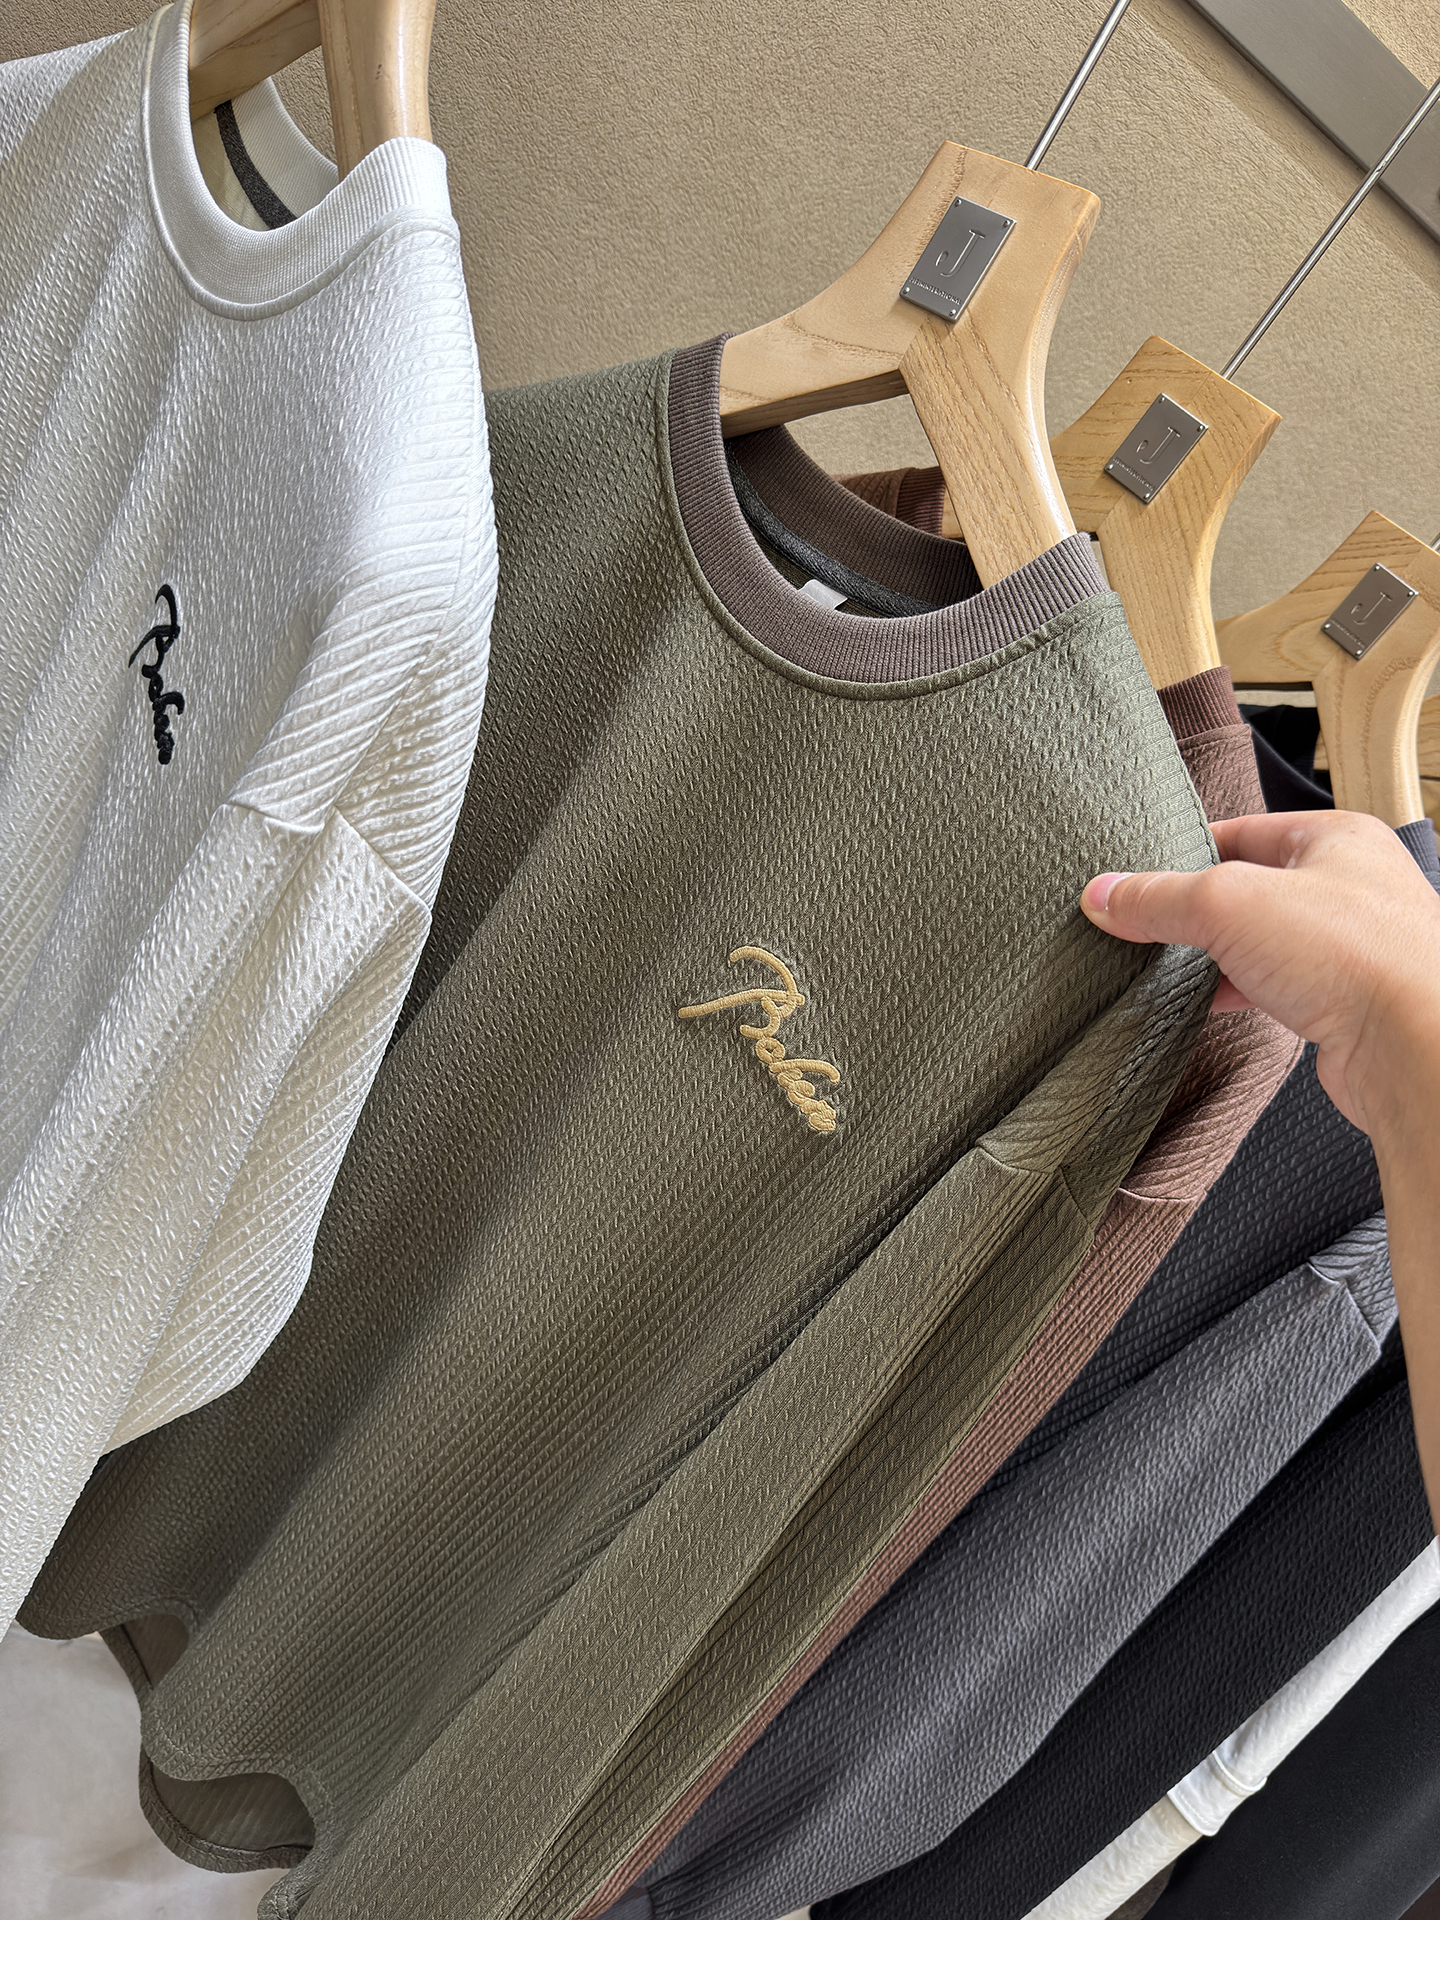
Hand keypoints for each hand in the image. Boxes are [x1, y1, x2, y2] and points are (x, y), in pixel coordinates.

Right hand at [1081, 810, 1439, 1145]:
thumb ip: (1161, 897)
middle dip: (1197, 910)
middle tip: (1147, 923)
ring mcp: (1349, 949)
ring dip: (1217, 956)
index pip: (1241, 829)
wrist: (1416, 1048)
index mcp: (1337, 838)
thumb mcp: (1231, 903)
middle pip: (1248, 888)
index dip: (1184, 851)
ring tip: (1169, 965)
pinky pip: (1275, 989)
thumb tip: (1105, 894)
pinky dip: (1238, 994)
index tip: (1135, 876)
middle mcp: (1349, 888)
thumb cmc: (1360, 957)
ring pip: (1261, 942)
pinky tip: (1208, 1004)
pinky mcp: (1342, 1004)